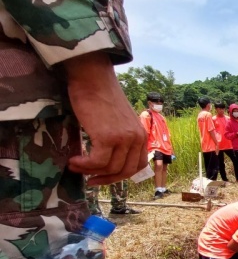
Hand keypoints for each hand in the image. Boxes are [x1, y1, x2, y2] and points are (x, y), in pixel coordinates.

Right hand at [64, 52, 146, 185]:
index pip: (137, 165)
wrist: (93, 78)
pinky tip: (74, 161)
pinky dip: (84, 166)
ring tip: (76, 166)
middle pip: (125, 171)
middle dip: (106, 179)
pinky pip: (97, 162)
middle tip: (90, 180)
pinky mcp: (108, 137)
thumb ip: (120, 138)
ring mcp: (124, 138)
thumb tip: (108, 160)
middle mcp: (137, 138)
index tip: (105, 177)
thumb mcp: (119, 121)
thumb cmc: (101, 97)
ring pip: (110, 168)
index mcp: (142, 135)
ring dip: (90, 172)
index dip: (121, 175)